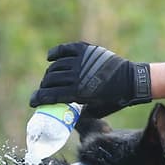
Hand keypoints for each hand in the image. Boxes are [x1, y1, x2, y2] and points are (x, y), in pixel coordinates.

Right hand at [29, 42, 151, 116]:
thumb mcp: (95, 111)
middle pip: (50, 80)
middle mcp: (78, 75)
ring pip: (55, 66)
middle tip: (44, 91)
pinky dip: (55, 53)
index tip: (32, 102)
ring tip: (50, 79)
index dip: (38, 99)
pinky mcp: (86, 50)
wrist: (132, 81)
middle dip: (43, 87)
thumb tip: (65, 114)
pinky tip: (50, 58)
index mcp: (78, 92)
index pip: (50, 95)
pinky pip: (64, 49)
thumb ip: (79, 112)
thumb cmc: (115, 100)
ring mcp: (82, 61)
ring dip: (49, 74)